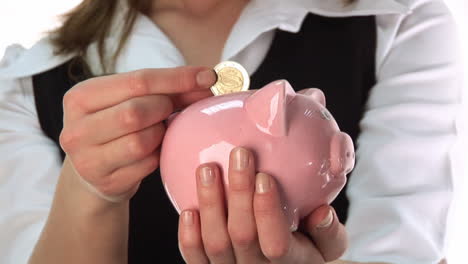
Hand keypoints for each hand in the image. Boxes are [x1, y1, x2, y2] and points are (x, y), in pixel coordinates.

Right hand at [59, 66, 215, 201]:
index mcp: (80, 97)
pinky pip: (147, 165)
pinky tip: (156, 150)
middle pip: (137, 112)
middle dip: (165, 108)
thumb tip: (206, 79)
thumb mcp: (127, 100)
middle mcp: (76, 129)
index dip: (178, 78)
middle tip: (173, 110)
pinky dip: (158, 155)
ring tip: (159, 130)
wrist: (95, 171)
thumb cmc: (117, 127)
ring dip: (161, 134)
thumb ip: (163, 89)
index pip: (138, 81)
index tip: (208, 76)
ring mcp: (88, 160)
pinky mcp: (106, 182)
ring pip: (141, 141)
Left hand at [178, 147, 347, 262]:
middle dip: (239, 194)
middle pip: (242, 237)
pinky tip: (189, 209)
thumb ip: (330, 232)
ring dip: (210, 204)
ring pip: (216, 245)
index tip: (264, 177)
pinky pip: (195, 259)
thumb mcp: (328, 244)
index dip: (267, 211)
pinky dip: (189, 235)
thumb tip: (322, 214)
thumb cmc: (306, 247)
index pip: (277, 244)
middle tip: (239, 156)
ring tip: (208, 169)